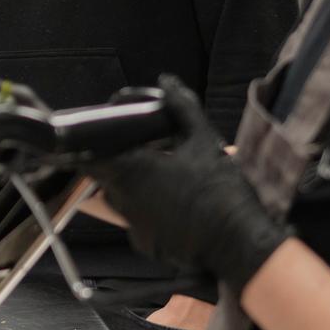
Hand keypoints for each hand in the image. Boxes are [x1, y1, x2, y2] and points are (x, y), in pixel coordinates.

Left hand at [92, 77, 289, 290]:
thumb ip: (181, 108)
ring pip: (121, 203)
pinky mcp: (147, 246)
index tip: (102, 141)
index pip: (90, 159)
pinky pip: (138, 224)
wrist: (239, 243)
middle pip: (106, 180)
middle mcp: (124, 201)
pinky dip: (150, 214)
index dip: (92, 148)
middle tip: (145, 156)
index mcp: (132, 172)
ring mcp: (134, 228)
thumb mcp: (204, 140)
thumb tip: (167, 82)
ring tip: (165, 181)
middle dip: (120, 167)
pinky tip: (176, 208)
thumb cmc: (220, 188)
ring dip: (135, 190)